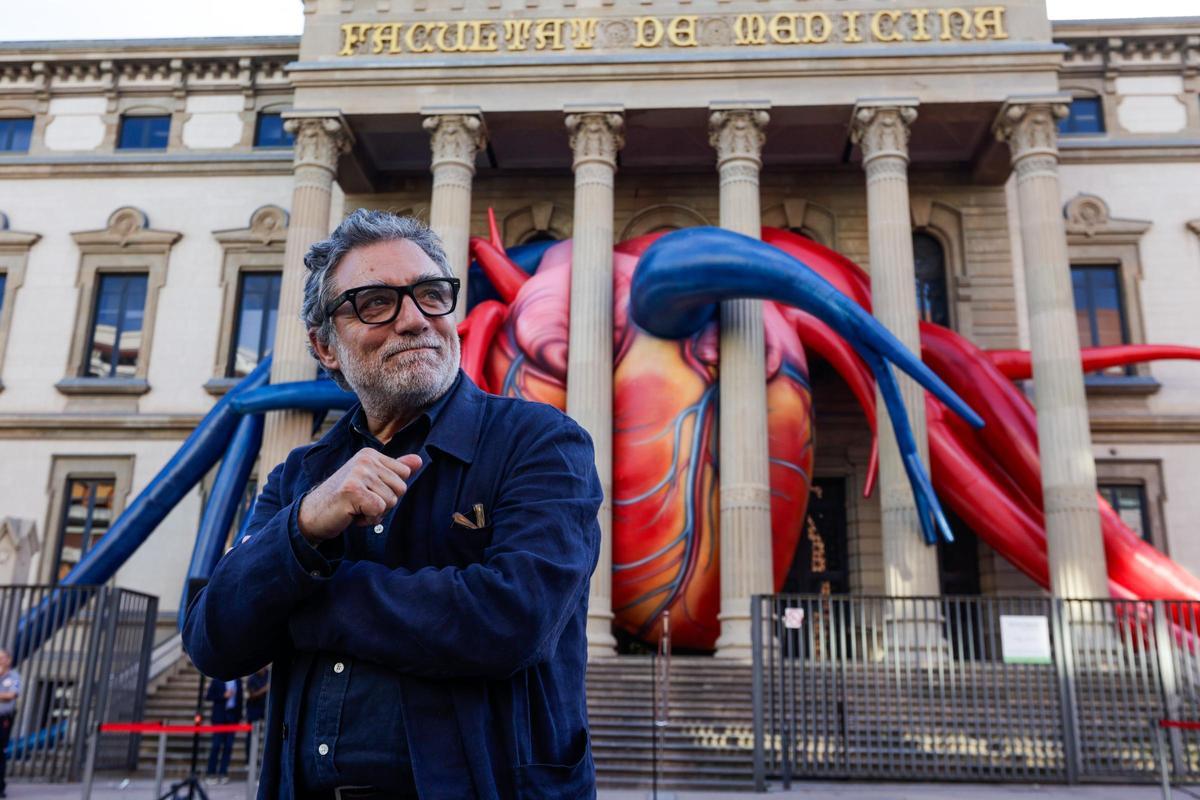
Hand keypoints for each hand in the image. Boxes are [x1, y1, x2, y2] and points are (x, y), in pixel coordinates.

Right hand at [297, 449, 421, 543]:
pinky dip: (368, 520)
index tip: (368, 493)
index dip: (390, 491)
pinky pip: (379, 510)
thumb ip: (394, 470)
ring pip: (390, 501)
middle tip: (361, 503)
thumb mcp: (371, 482)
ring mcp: (358, 473)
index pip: (404, 474)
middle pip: (401, 489)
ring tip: (355, 508)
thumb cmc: (344, 500)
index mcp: (371, 455)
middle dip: (384, 504)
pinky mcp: (353, 490)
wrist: (313, 515)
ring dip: (375, 513)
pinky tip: (352, 514)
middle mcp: (365, 460)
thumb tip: (419, 461)